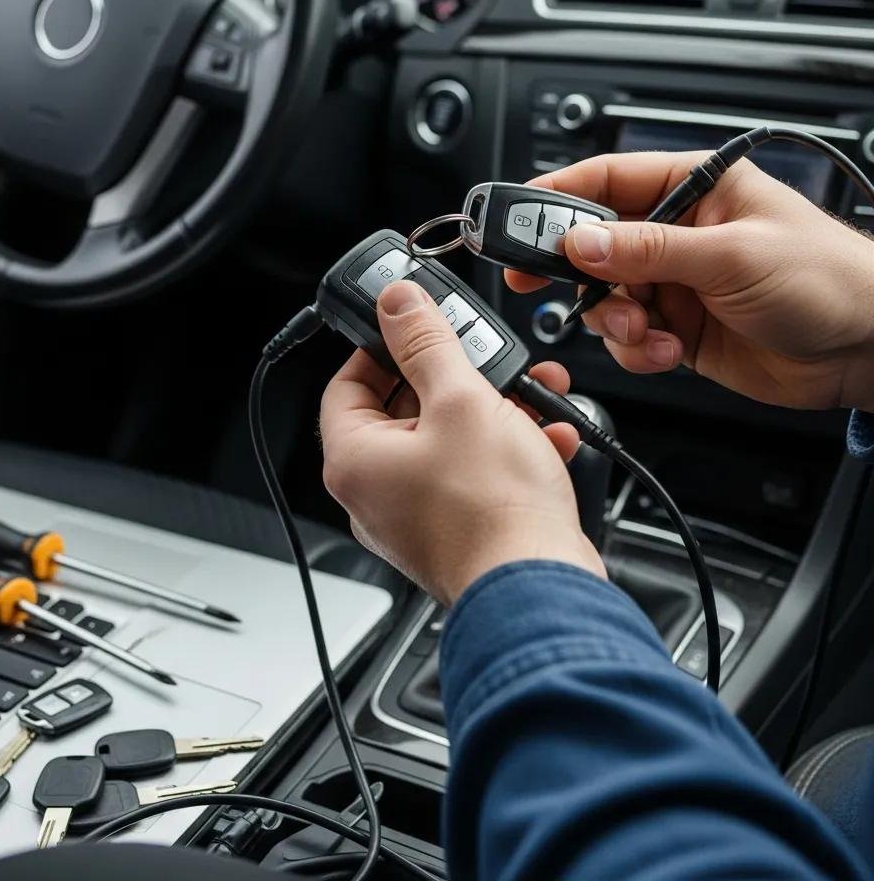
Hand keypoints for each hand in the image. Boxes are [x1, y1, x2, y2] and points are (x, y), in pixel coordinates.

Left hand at [319, 280, 603, 605]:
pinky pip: (472, 475)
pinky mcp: (456, 532)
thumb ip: (426, 342)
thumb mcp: (461, 400)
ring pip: (447, 441)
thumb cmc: (492, 510)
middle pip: (402, 410)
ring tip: (531, 394)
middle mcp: (375, 493)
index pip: (345, 384)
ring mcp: (415, 516)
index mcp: (354, 460)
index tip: (413, 329)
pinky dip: (506, 450)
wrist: (541, 589)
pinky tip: (546, 438)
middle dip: (455, 377)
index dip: (379, 349)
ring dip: (492, 410)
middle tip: (484, 358)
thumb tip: (397, 302)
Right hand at [506, 152, 873, 412]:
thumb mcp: (732, 255)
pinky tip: (669, 349)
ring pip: (604, 297)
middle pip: (593, 243)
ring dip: (613, 320)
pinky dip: (637, 349)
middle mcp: (677, 234)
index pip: (606, 181)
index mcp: (694, 190)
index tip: (515, 219)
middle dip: (570, 269)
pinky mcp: (678, 327)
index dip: (555, 198)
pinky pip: (628, 337)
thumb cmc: (829, 278)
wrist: (867, 349)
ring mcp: (674, 283)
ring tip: (646, 330)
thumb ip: (649, 250)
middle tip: (533, 280)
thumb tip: (581, 242)